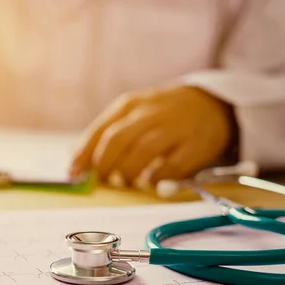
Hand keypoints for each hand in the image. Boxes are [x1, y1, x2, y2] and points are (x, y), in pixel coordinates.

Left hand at [70, 86, 233, 187]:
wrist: (212, 103)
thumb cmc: (161, 115)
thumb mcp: (132, 114)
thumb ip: (105, 134)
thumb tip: (74, 160)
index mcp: (130, 105)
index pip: (101, 131)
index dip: (84, 154)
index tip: (73, 173)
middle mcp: (151, 113)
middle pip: (118, 140)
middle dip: (104, 165)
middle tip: (103, 180)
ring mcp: (175, 128)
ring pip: (142, 152)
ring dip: (128, 172)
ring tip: (127, 180)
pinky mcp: (196, 145)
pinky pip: (171, 166)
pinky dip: (156, 178)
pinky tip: (151, 181)